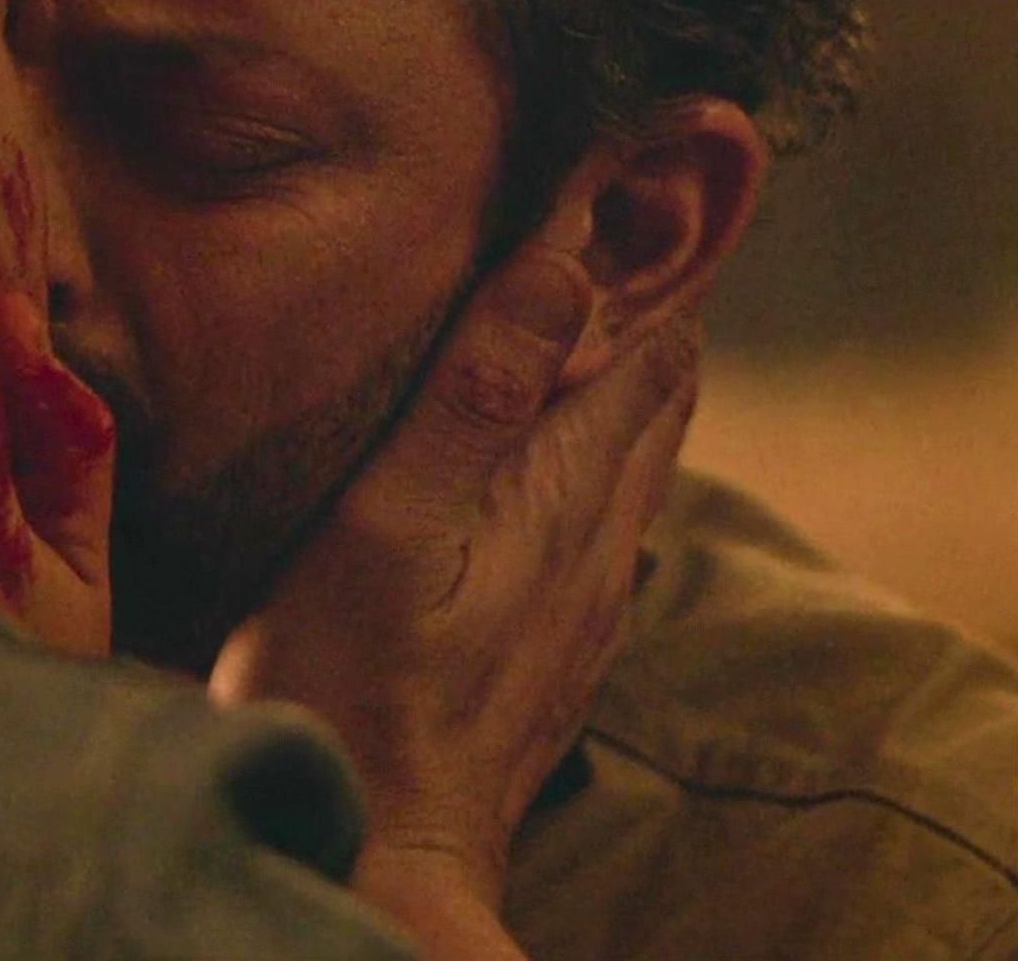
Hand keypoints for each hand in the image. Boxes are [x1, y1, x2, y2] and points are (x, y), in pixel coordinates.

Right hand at [208, 246, 695, 949]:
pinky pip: (605, 522)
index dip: (656, 259)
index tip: (650, 171)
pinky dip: (599, 455)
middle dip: (654, 305)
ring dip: (630, 380)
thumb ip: (476, 391)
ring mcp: (585, 602)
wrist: (383, 847)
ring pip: (638, 461)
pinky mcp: (557, 648)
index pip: (651, 345)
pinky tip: (559, 463)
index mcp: (564, 490)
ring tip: (605, 315)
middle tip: (636, 220)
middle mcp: (598, 541)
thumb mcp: (391, 519)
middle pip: (662, 395)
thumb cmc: (355, 682)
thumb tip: (563, 264)